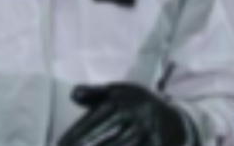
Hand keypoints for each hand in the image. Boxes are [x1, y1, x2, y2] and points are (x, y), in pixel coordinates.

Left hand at [58, 83, 191, 145]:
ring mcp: (147, 133)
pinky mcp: (157, 145)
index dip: (77, 133)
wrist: (172, 122)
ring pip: (121, 145)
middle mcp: (136, 116)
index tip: (60, 143)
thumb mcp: (118, 93)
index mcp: (124, 101)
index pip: (96, 119)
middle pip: (107, 136)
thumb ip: (94, 94)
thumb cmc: (136, 106)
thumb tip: (73, 94)